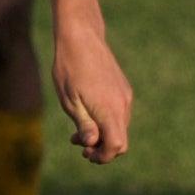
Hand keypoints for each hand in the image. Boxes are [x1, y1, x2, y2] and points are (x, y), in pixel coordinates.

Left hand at [52, 18, 131, 164]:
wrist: (81, 38)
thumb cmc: (69, 69)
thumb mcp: (70, 101)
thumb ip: (84, 124)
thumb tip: (93, 144)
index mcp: (110, 109)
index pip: (117, 146)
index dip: (103, 157)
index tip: (85, 154)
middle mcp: (123, 104)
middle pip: (120, 140)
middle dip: (100, 148)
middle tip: (77, 144)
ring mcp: (125, 96)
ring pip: (119, 127)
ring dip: (101, 135)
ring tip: (76, 132)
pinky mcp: (122, 89)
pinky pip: (118, 115)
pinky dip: (105, 122)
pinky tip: (86, 116)